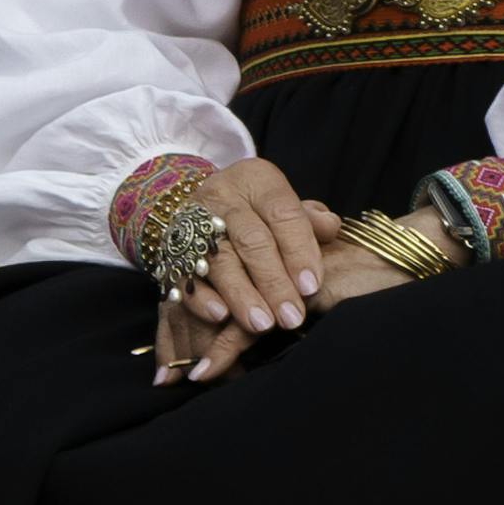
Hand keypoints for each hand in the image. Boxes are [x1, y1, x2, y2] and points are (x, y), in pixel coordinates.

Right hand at [143, 157, 371, 378]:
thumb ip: (309, 219)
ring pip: (219, 260)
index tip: (311, 287)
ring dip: (242, 295)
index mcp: (256, 179)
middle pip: (251, 240)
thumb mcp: (284, 204)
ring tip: (262, 324)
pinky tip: (220, 316)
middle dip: (273, 282)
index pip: (283, 213)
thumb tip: (330, 227)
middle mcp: (222, 196)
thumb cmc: (258, 212)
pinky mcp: (173, 249)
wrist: (203, 207)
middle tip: (292, 316)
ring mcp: (194, 222)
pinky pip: (185, 275)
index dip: (299, 250)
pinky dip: (202, 298)